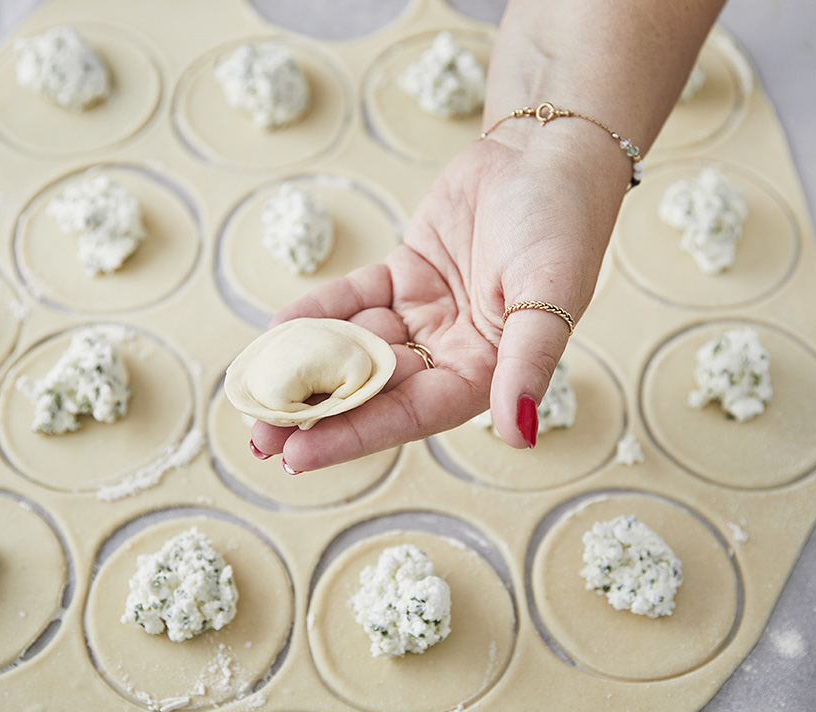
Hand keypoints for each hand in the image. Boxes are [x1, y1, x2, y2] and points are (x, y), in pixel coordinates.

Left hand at [250, 127, 628, 471]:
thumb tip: (521, 433)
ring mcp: (425, 314)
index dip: (353, 435)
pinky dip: (319, 312)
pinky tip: (277, 329)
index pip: (410, 414)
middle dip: (317, 411)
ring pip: (356, 348)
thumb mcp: (549, 294)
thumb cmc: (562, 223)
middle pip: (374, 390)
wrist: (546, 151)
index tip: (296, 457)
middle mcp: (451, 352)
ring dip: (307, 365)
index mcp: (486, 371)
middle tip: (257, 435)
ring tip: (252, 389)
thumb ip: (529, 363)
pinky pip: (354, 300)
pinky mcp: (405, 276)